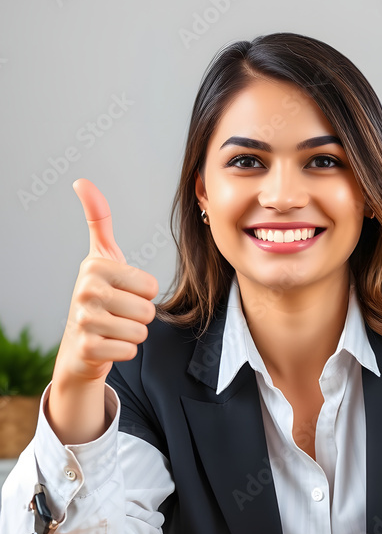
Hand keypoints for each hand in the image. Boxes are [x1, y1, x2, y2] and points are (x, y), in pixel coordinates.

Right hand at [53, 179, 159, 383]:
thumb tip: (82, 182)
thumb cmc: (98, 295)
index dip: (143, 293)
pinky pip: (130, 350)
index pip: (150, 285)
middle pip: (148, 310)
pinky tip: (108, 345)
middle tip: (119, 315)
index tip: (121, 293)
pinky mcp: (88, 348)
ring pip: (141, 332)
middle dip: (139, 316)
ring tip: (113, 329)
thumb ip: (98, 219)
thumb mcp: (101, 256)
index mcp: (95, 266)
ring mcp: (84, 321)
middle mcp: (86, 291)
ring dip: (133, 334)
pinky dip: (124, 351)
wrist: (79, 344)